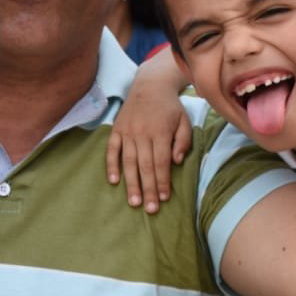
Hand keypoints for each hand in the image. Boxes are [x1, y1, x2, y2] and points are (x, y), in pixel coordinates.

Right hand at [105, 64, 191, 213]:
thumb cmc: (170, 107)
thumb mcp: (184, 121)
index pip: (161, 162)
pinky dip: (111, 165)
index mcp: (161, 131)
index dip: (163, 181)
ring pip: (129, 161)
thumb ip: (183, 141)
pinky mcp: (116, 130)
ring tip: (134, 202)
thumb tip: (175, 161)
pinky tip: (114, 181)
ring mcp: (127, 131)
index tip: (164, 198)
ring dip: (131, 183)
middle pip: (145, 166)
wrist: (149, 86)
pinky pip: (112, 150)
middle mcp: (143, 132)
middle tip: (150, 209)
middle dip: (148, 189)